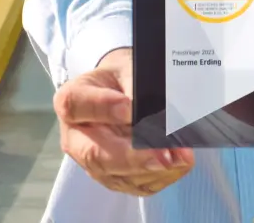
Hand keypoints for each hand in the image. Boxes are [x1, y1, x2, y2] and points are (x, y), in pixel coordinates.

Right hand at [52, 48, 194, 195]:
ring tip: (181, 156)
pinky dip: (160, 177)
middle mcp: (75, 137)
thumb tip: (154, 114)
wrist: (121, 92)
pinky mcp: (113, 178)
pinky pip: (134, 185)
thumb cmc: (122, 79)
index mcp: (71, 100)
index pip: (76, 105)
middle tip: (164, 154)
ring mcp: (91, 162)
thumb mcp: (127, 69)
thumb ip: (136, 87)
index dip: (102, 107)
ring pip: (116, 175)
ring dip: (152, 169)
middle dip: (132, 157)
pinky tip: (178, 164)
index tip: (129, 107)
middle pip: (94, 153)